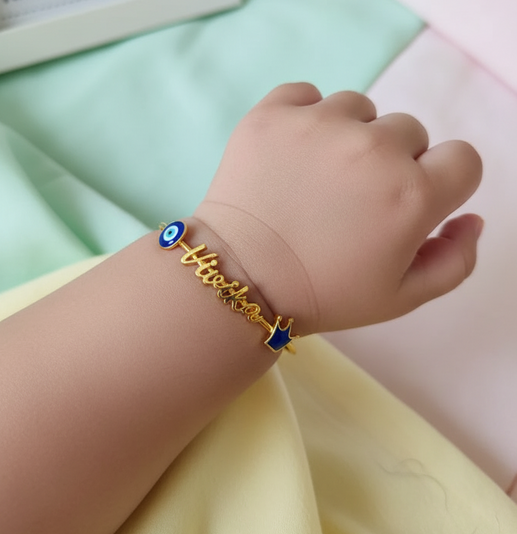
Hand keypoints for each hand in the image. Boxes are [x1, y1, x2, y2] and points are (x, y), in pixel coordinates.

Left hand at [194, 83, 481, 334]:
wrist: (239, 279)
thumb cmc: (321, 294)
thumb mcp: (400, 297)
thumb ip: (454, 260)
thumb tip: (471, 219)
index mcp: (412, 196)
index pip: (462, 159)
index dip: (439, 183)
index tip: (408, 201)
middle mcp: (372, 149)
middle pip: (408, 133)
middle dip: (391, 164)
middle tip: (349, 201)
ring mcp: (319, 125)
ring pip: (358, 110)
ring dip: (347, 137)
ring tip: (314, 178)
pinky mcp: (272, 114)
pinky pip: (306, 95)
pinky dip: (304, 117)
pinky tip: (290, 154)